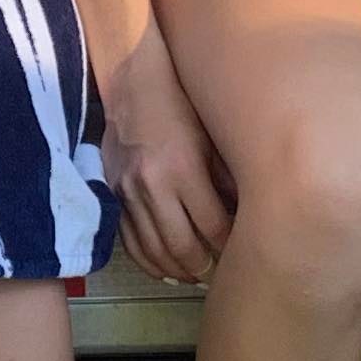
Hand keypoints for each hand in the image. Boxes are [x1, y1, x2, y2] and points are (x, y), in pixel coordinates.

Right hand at [101, 40, 232, 282]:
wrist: (131, 83)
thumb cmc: (180, 105)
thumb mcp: (212, 138)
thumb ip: (227, 180)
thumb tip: (246, 218)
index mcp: (182, 168)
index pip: (212, 225)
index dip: (229, 246)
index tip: (241, 253)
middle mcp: (152, 185)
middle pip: (182, 246)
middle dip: (204, 266)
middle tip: (220, 274)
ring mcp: (128, 192)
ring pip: (153, 250)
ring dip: (177, 270)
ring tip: (196, 276)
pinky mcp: (113, 194)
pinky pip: (130, 241)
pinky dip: (148, 261)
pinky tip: (165, 268)